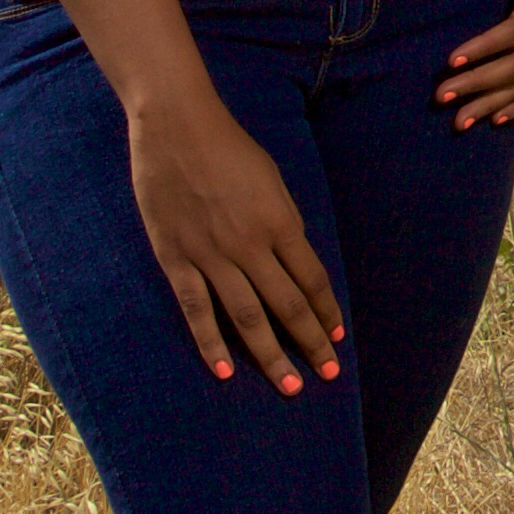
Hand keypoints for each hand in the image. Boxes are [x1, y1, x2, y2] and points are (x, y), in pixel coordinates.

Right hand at [128, 94, 342, 390]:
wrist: (176, 126)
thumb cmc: (229, 147)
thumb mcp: (271, 181)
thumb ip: (283, 224)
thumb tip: (296, 264)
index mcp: (280, 222)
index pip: (312, 280)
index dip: (326, 313)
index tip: (337, 339)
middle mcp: (250, 244)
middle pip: (287, 305)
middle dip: (311, 344)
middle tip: (327, 376)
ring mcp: (211, 254)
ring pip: (247, 316)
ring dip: (271, 355)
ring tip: (289, 386)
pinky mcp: (176, 258)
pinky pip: (197, 308)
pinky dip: (211, 342)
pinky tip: (225, 371)